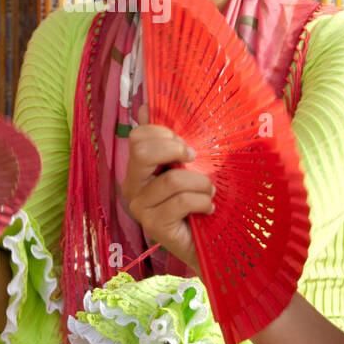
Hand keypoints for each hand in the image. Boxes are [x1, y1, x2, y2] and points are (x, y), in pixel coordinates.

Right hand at [122, 104, 212, 273]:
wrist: (211, 241)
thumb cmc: (200, 197)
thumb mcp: (190, 163)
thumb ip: (172, 138)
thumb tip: (147, 102)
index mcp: (138, 166)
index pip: (139, 135)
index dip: (166, 134)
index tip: (187, 146)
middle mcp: (132, 185)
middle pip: (141, 150)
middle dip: (176, 150)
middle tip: (195, 160)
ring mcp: (139, 206)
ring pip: (171, 178)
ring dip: (201, 183)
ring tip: (209, 192)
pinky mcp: (153, 225)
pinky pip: (181, 201)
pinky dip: (202, 202)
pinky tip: (208, 209)